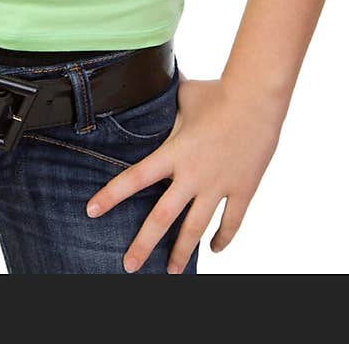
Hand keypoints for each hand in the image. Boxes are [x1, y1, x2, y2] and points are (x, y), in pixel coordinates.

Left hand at [85, 74, 284, 272]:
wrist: (257, 97)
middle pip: (163, 218)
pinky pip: (232, 222)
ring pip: (196, 229)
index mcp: (174, 152)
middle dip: (144, 245)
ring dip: (183, 252)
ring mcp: (219, 185)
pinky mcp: (243, 189)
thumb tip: (146, 75)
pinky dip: (223, 238)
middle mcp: (193, 175)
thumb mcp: (184, 94)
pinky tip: (215, 250)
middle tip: (129, 266)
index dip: (111, 196)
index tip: (91, 211)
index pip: (135, 178)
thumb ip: (165, 98)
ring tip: (172, 272)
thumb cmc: (218, 91)